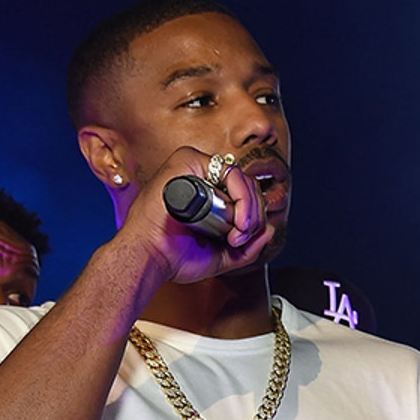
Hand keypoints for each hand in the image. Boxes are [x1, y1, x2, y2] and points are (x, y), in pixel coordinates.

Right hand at [112, 146, 274, 284]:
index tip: (242, 240)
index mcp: (205, 194)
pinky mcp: (187, 161)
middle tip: (241, 238)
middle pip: (246, 186)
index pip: (243, 195)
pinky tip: (237, 222)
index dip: (253, 217)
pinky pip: (229, 171)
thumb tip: (270, 229)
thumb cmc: (175, 257)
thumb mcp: (221, 256)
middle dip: (254, 215)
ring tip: (237, 234)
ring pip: (242, 179)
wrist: (149, 258)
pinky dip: (242, 197)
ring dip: (250, 210)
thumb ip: (247, 248)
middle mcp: (200, 177)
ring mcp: (193, 167)